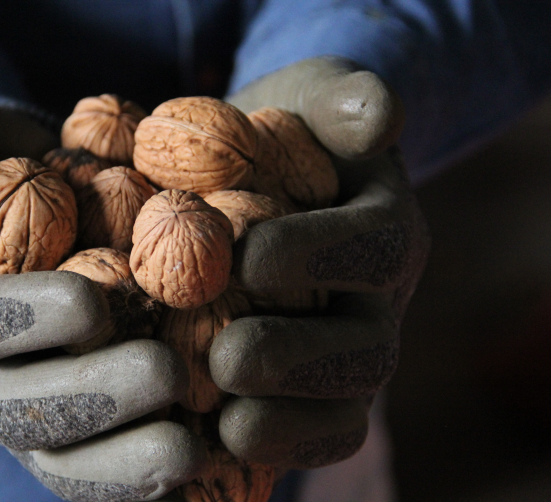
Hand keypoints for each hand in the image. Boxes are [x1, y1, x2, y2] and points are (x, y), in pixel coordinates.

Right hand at [0, 101, 205, 500]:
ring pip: (61, 459)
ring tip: (190, 451)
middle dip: (94, 398)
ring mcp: (25, 409)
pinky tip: (205, 471)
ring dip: (124, 462)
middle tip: (167, 374)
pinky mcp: (75, 427)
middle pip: (20, 410)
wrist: (40, 195)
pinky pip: (103, 468)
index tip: (91, 304)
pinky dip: (143, 480)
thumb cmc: (2, 160)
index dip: (25, 321)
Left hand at [212, 57, 429, 468]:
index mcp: (383, 231)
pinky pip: (307, 435)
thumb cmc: (285, 133)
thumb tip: (379, 116)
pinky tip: (212, 442)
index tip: (248, 254)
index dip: (317, 256)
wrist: (261, 175)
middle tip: (228, 357)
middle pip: (365, 351)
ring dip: (286, 421)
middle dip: (296, 358)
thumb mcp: (314, 100)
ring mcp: (343, 354)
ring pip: (343, 409)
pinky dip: (269, 446)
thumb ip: (348, 103)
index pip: (373, 248)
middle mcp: (375, 304)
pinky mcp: (305, 391)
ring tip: (223, 419)